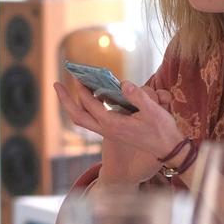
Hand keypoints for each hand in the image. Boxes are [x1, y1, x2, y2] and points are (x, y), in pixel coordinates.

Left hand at [54, 77, 184, 184]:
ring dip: (74, 104)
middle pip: (77, 116)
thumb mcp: (153, 111)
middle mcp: (106, 129)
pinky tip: (94, 94)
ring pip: (83, 119)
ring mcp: (108, 132)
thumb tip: (124, 83)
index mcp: (112, 124)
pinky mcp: (113, 131)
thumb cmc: (162, 129)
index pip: (90, 104)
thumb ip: (138, 96)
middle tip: (56, 84)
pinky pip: (93, 119)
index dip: (81, 89)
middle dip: (64, 100)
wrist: (168, 149)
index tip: (76, 75)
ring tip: (71, 87)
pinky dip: (87, 107)